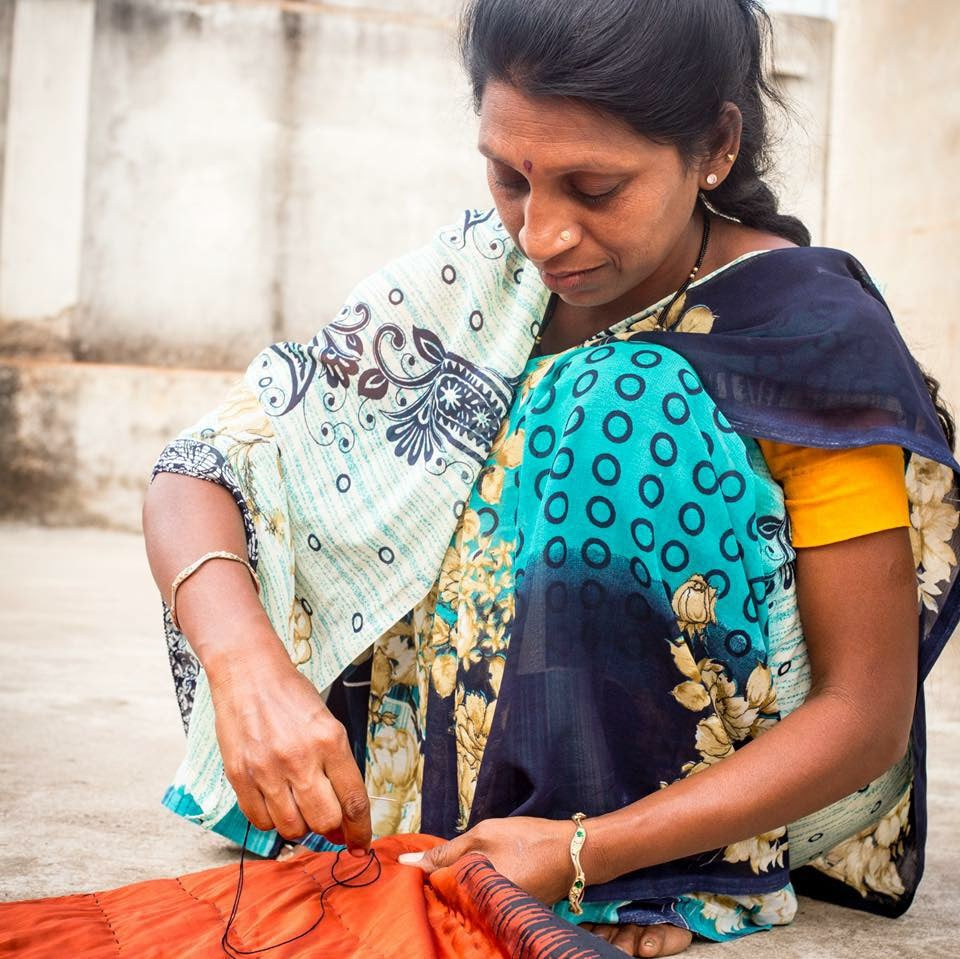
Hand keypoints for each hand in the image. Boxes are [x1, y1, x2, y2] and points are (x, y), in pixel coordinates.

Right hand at [207, 636, 370, 854]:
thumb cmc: (292, 696)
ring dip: (301, 827)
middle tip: (328, 822)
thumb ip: (337, 767)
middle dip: (331, 829)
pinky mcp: (239, 776)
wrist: (249, 674)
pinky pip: (260, 822)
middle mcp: (300, 758)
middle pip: (324, 821)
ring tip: (300, 808)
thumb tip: (343, 813)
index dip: (360, 830)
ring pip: (292, 828)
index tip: (361, 845)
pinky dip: (271, 821)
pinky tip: (276, 804)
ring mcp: (267, 770)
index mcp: (330, 742)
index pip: (354, 801)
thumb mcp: (328, 724)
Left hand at [398, 816, 575, 904]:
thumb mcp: (483, 836)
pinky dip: (476, 890)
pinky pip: (483, 903)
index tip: (413, 865)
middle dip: (439, 885)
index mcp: (476, 898)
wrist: (575, 853)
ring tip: (454, 868)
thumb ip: (445, 852)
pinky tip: (475, 875)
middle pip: (450, 903)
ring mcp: (499, 917)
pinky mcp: (510, 914)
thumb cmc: (528, 841)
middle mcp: (486, 915)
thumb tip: (408, 862)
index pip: (435, 893)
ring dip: (457, 887)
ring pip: (466, 903)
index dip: (423, 875)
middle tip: (434, 865)